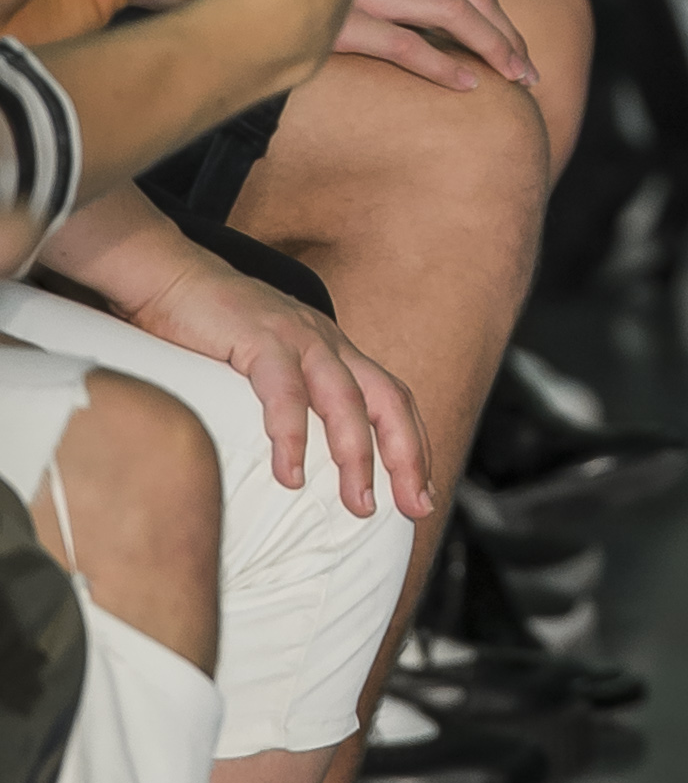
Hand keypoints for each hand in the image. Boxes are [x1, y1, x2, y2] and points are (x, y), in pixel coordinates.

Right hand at [122, 239, 431, 521]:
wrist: (170, 275)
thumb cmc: (213, 331)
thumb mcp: (267, 366)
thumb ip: (291, 400)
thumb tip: (299, 464)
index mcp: (334, 351)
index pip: (392, 398)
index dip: (413, 445)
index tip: (422, 495)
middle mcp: (327, 343)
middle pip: (387, 398)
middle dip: (406, 455)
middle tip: (415, 506)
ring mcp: (297, 337)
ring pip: (345, 398)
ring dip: (356, 455)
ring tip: (358, 503)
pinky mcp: (259, 338)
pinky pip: (284, 392)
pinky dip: (291, 436)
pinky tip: (290, 475)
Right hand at [330, 0, 538, 91]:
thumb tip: (426, 23)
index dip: (500, 15)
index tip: (516, 49)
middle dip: (508, 33)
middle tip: (529, 74)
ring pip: (453, 10)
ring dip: (494, 46)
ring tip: (514, 79)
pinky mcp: (340, 24)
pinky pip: (406, 44)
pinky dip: (443, 66)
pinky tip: (468, 85)